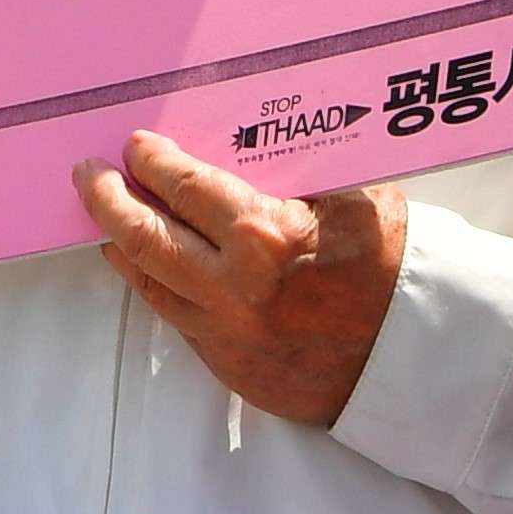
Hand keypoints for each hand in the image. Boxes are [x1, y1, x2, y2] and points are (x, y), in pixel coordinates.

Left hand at [75, 132, 404, 428]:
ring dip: (122, 246)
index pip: (182, 187)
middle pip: (144, 237)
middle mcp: (234, 289)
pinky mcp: (233, 370)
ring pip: (151, 285)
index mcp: (263, 235)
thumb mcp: (346, 196)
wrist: (424, 356)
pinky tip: (150, 268)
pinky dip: (159, 287)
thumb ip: (286, 174)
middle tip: (88, 175)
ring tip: (104, 221)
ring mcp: (229, 336)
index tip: (135, 145)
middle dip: (107, 200)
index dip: (151, 162)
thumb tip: (236, 143)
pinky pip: (180, 321)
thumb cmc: (394, 264)